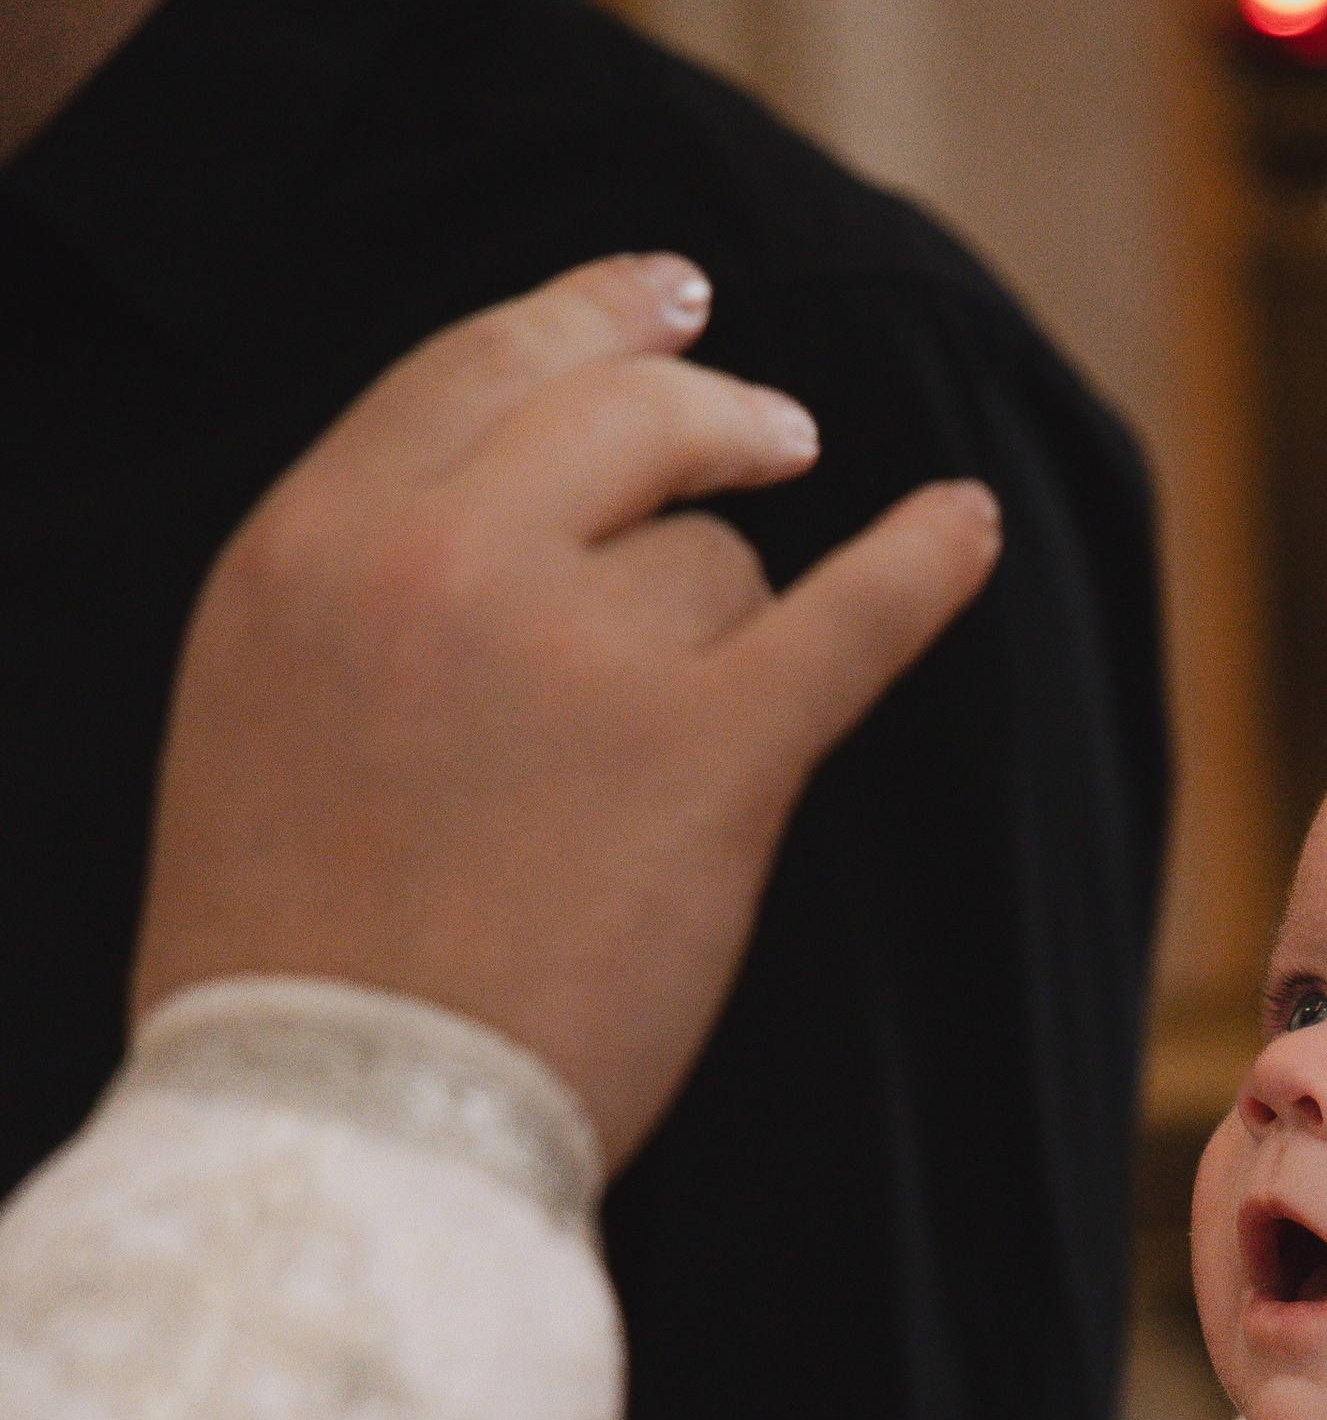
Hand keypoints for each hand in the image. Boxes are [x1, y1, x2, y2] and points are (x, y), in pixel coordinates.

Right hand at [133, 253, 1000, 1169]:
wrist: (348, 1118)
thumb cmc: (296, 958)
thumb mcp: (262, 707)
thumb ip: (365, 584)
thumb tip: (498, 499)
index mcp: (313, 542)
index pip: (479, 373)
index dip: (588, 322)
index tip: (667, 301)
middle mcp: (442, 560)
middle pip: (622, 420)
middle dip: (711, 413)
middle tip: (780, 433)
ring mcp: (581, 649)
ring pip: (718, 566)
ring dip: (723, 638)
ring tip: (659, 775)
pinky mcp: (712, 757)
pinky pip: (847, 621)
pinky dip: (921, 569)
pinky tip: (970, 526)